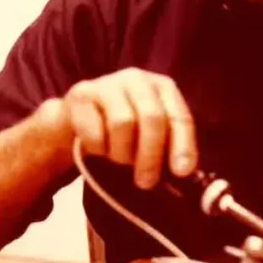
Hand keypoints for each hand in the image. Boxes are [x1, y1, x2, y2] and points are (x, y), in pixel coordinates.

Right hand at [62, 67, 197, 188]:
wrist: (78, 119)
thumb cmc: (123, 131)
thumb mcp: (149, 135)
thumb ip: (168, 150)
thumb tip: (184, 174)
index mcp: (162, 88)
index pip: (179, 117)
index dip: (183, 145)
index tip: (181, 173)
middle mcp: (137, 79)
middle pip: (152, 118)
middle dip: (151, 155)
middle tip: (146, 182)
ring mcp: (108, 83)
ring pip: (122, 123)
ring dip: (122, 153)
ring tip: (119, 160)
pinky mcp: (81, 94)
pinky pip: (94, 130)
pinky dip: (98, 149)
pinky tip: (98, 149)